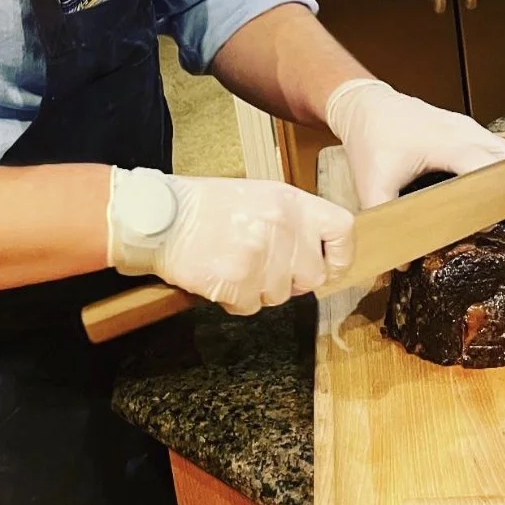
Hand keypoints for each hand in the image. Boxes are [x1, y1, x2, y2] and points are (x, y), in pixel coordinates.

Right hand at [107, 168, 354, 314]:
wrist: (161, 217)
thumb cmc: (207, 207)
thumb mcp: (259, 196)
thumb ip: (292, 221)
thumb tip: (318, 255)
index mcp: (290, 201)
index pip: (343, 231)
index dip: (339, 255)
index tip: (327, 264)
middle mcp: (280, 226)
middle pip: (312, 276)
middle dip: (289, 279)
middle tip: (262, 265)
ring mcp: (260, 255)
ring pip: (280, 296)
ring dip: (258, 289)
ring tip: (234, 263)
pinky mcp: (237, 281)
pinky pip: (250, 307)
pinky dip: (234, 299)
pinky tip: (219, 275)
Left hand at [325, 79, 504, 239]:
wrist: (367, 104)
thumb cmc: (370, 136)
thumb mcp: (369, 181)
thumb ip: (384, 220)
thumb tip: (400, 264)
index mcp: (447, 142)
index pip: (489, 168)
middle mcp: (468, 133)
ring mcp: (473, 131)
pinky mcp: (472, 136)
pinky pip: (504, 156)